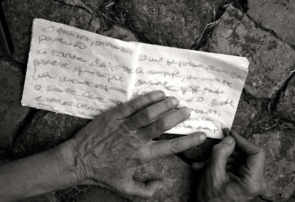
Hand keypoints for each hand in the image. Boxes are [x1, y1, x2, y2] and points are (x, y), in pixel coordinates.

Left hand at [63, 91, 206, 198]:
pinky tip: (157, 94)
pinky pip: (133, 105)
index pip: (170, 148)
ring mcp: (125, 126)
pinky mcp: (114, 116)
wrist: (78, 161)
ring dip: (164, 105)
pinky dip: (146, 99)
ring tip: (175, 100)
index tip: (201, 134)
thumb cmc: (102, 173)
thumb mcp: (125, 188)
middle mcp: (136, 140)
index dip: (188, 141)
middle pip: (161, 126)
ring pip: (148, 113)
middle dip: (177, 117)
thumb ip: (146, 191)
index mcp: (141, 156)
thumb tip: (162, 184)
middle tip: (187, 110)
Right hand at [194, 130, 265, 201]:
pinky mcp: (244, 180)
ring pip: (238, 159)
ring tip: (203, 163)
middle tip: (213, 148)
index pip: (257, 153)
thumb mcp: (213, 173)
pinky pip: (234, 165)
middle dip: (226, 151)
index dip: (243, 141)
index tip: (229, 134)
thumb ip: (221, 153)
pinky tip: (205, 166)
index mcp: (252, 181)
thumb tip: (229, 138)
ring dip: (220, 158)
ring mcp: (250, 181)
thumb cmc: (211, 198)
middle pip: (246, 155)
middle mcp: (256, 181)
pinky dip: (221, 163)